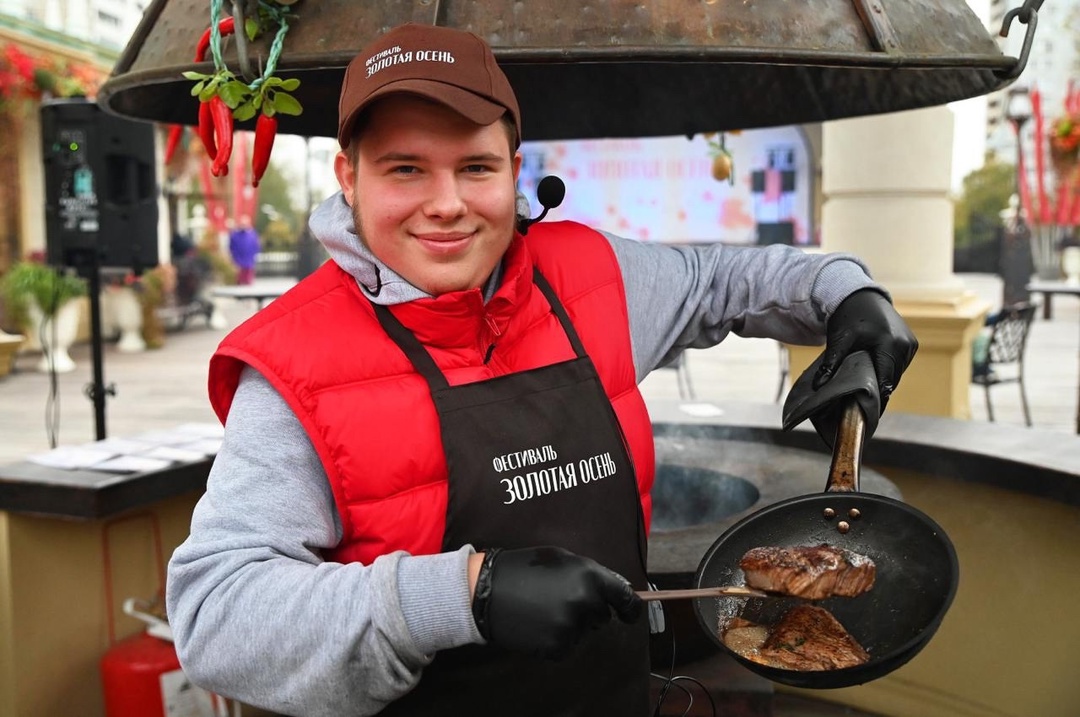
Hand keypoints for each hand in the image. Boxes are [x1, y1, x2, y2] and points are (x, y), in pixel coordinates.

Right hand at [471, 546, 641, 658]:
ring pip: (584, 631)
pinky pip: (568, 646)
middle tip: (559, 597)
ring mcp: (571, 627)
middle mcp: (585, 602)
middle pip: (602, 616)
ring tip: (544, 609)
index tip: (629, 613)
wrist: (485, 591)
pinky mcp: (557, 647)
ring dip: (572, 624)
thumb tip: (616, 588)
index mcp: (590, 576)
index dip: (631, 608)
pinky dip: (557, 638)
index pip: (625, 598)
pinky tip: (538, 623)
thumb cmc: (524, 568)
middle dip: (589, 609)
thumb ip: (591, 572)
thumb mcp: (561, 557)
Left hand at [814, 289, 917, 405]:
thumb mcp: (838, 340)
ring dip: (883, 382)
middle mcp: (904, 345)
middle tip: (864, 410)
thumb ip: (831, 364)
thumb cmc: (848, 317)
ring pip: (896, 374)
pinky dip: (888, 372)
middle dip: (878, 393)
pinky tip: (874, 379)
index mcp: (888, 344)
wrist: (861, 296)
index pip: (885, 381)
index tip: (866, 415)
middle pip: (891, 380)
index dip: (876, 399)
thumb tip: (819, 388)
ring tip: (868, 398)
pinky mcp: (911, 343)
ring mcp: (910, 344)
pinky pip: (899, 365)